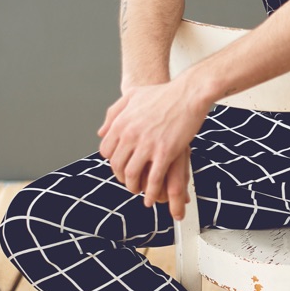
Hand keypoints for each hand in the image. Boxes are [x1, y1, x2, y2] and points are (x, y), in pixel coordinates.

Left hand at [98, 78, 209, 218]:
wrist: (188, 93)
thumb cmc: (164, 94)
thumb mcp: (132, 96)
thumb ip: (114, 113)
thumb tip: (101, 132)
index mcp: (121, 123)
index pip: (107, 151)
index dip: (112, 161)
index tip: (120, 166)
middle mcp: (130, 135)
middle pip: (117, 165)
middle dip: (121, 177)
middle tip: (129, 182)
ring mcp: (147, 144)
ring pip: (132, 174)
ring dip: (133, 186)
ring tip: (138, 191)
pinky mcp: (165, 152)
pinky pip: (153, 178)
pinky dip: (150, 191)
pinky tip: (150, 197)